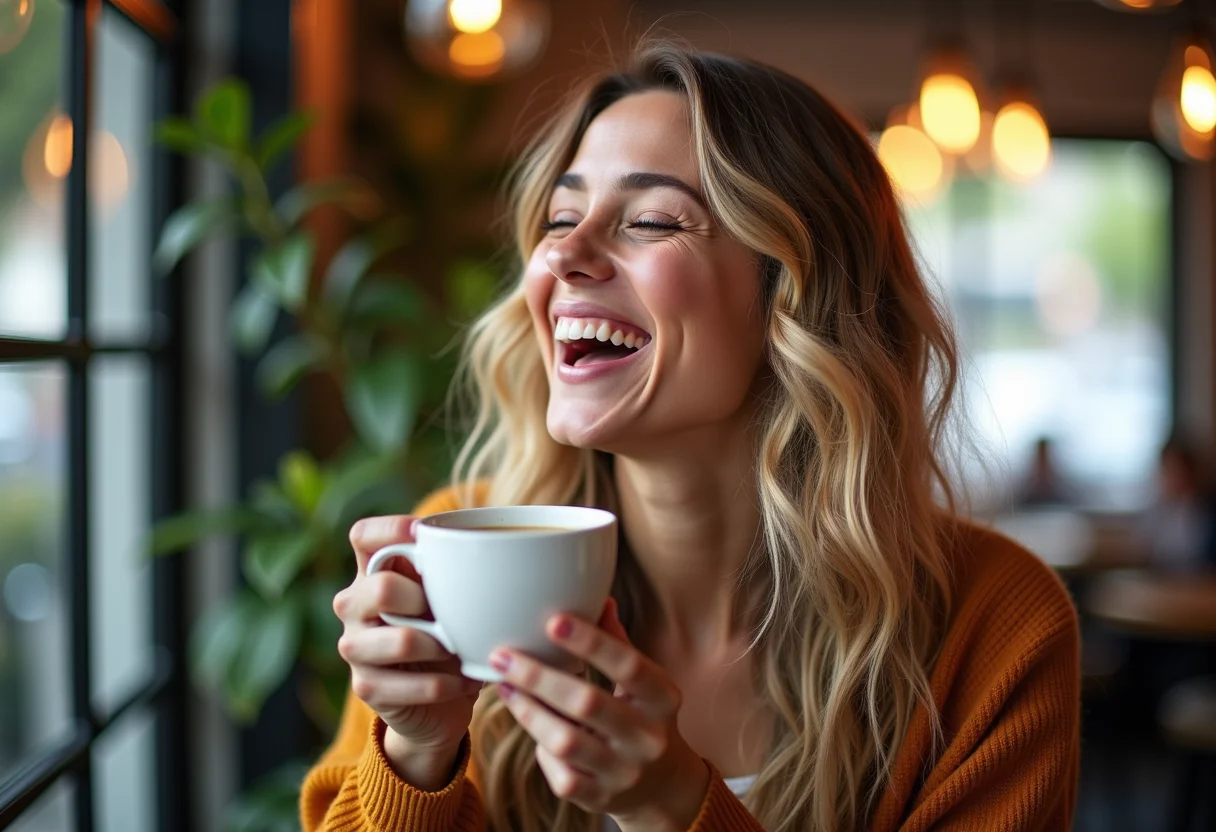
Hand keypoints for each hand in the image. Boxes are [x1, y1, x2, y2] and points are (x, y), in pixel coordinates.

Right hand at [333, 516, 482, 787]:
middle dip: (427, 601)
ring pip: (402, 641)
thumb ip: (459, 570)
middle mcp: (354, 604)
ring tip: (461, 650)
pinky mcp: (366, 686)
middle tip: (449, 614)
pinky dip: (450, 683)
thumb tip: (507, 551)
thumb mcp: (452, 595)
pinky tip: (466, 681)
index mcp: (374, 571)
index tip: (425, 536)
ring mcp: (355, 646)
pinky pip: (415, 683)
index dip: (391, 529)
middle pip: (382, 588)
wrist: (437, 699)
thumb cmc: (448, 629)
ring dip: (444, 647)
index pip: (363, 536)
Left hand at [489, 599, 709, 829]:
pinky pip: (561, 776)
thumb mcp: (643, 683)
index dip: (592, 643)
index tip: (553, 620)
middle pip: (588, 703)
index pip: (629, 665)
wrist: (663, 787)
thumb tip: (598, 599)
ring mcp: (625, 772)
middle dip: (539, 677)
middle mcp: (648, 737)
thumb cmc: (643, 718)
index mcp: (663, 698)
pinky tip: (532, 726)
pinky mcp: (601, 799)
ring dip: (529, 712)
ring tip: (504, 686)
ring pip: (566, 742)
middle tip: (503, 656)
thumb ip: (619, 644)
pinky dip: (541, 751)